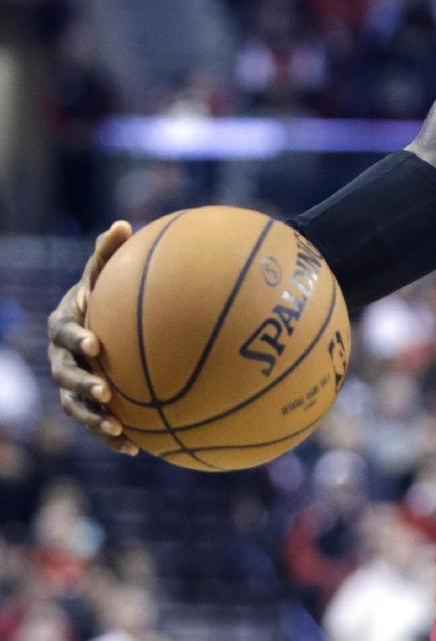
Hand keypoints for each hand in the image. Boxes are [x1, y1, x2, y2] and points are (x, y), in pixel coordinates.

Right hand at [46, 220, 138, 454]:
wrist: (95, 323)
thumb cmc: (103, 294)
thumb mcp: (103, 273)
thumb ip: (109, 254)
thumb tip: (122, 224)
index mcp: (63, 325)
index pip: (64, 331)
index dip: (75, 337)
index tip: (94, 343)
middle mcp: (60, 357)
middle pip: (64, 375)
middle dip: (82, 385)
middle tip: (105, 391)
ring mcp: (69, 383)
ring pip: (74, 406)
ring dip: (94, 419)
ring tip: (116, 428)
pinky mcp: (85, 404)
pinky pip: (95, 423)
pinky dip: (111, 436)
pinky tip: (136, 448)